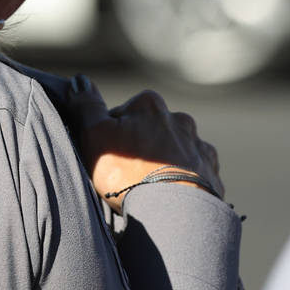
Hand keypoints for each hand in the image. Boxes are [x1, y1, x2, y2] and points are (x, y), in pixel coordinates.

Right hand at [63, 75, 222, 211]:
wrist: (173, 209)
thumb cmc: (128, 171)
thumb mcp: (94, 134)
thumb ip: (86, 105)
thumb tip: (79, 80)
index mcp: (148, 104)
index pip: (120, 113)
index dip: (108, 134)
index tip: (104, 155)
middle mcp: (178, 119)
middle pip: (149, 130)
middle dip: (139, 146)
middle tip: (124, 173)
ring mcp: (197, 145)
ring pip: (173, 149)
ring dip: (163, 161)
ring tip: (148, 187)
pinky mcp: (210, 171)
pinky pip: (194, 171)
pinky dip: (182, 179)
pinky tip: (170, 194)